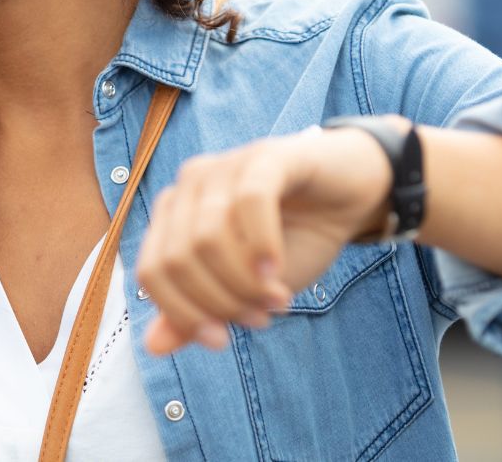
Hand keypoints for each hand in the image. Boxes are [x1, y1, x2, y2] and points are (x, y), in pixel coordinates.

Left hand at [134, 118, 399, 355]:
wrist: (351, 199)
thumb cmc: (294, 240)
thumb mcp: (246, 289)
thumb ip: (200, 311)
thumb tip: (153, 346)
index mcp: (174, 213)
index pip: (150, 272)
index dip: (183, 314)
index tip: (222, 340)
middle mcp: (190, 184)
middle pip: (176, 259)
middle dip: (219, 302)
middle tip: (260, 317)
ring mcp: (226, 164)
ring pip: (207, 237)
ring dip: (243, 283)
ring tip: (277, 299)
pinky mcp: (267, 155)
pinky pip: (249, 202)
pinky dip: (262, 246)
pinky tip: (278, 270)